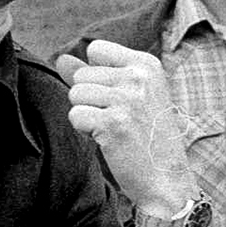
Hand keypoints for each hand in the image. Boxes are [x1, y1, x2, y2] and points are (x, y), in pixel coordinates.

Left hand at [58, 40, 197, 216]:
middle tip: (119, 119)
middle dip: (91, 99)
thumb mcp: (130, 96)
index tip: (120, 96)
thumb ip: (95, 74)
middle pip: (82, 75)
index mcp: (147, 64)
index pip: (96, 49)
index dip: (97, 74)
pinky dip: (86, 131)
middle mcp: (139, 76)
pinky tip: (108, 139)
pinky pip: (75, 115)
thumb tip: (60, 60)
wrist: (165, 177)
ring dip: (87, 115)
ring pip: (75, 94)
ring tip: (114, 128)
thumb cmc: (147, 136)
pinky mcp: (113, 122)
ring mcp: (127, 98)